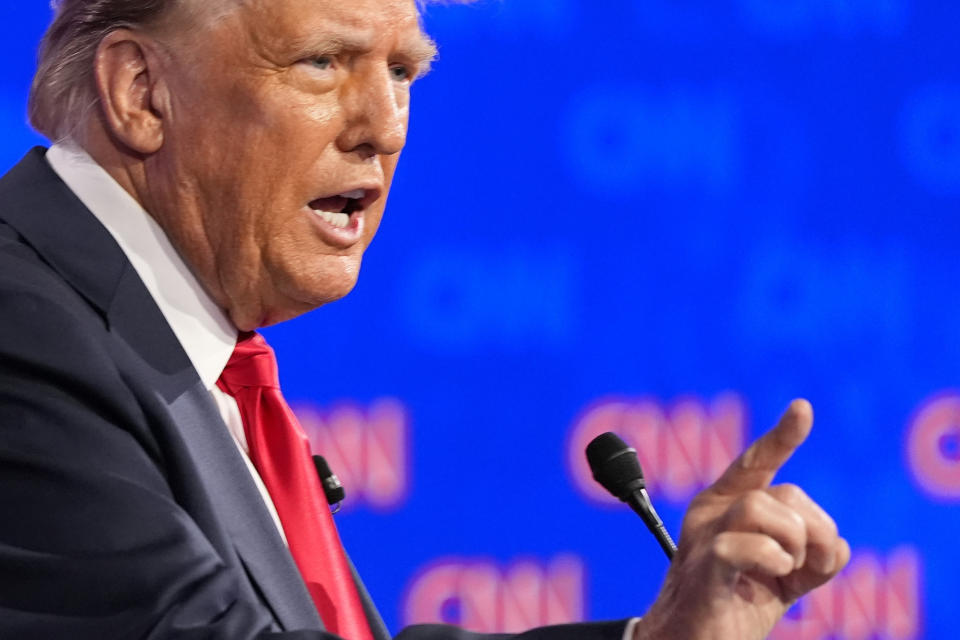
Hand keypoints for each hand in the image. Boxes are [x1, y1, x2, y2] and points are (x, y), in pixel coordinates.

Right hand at [635, 399, 849, 639]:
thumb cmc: (732, 606)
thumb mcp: (783, 578)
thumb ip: (810, 555)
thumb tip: (837, 545)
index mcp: (726, 506)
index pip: (756, 462)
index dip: (782, 436)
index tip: (803, 408)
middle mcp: (711, 513)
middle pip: (781, 493)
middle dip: (811, 530)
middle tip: (808, 566)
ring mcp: (703, 539)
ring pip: (761, 508)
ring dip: (793, 543)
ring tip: (788, 572)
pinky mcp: (702, 570)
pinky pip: (743, 545)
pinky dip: (774, 560)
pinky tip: (775, 578)